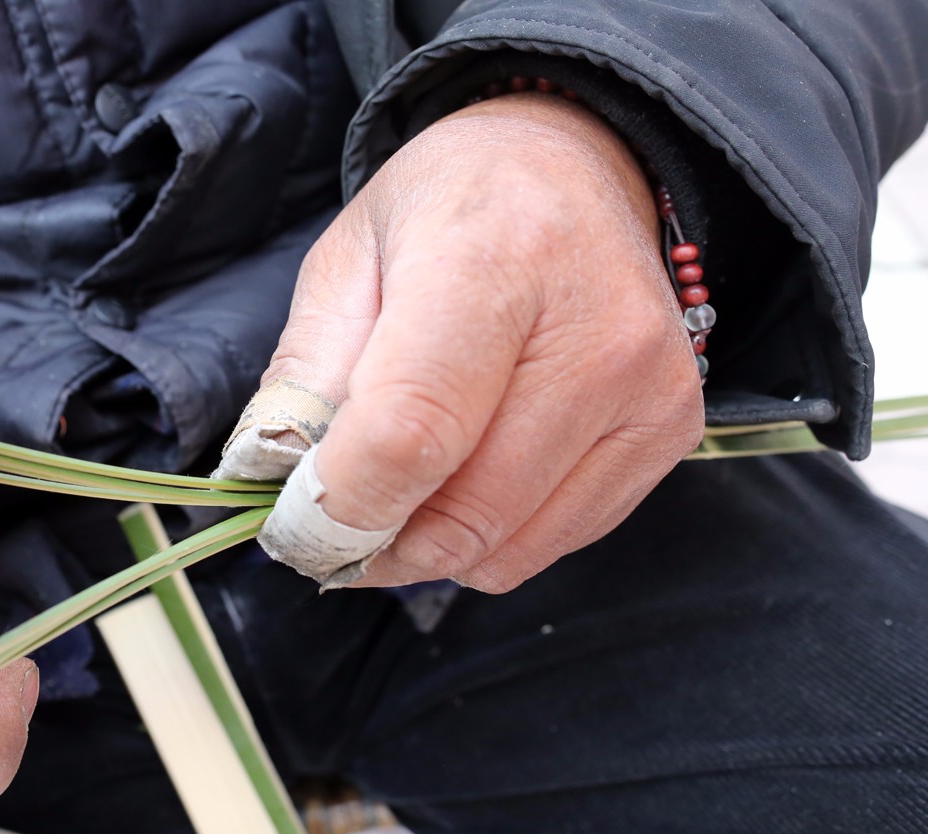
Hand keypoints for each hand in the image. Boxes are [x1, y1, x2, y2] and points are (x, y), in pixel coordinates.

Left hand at [219, 93, 703, 590]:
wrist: (576, 168)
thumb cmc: (449, 211)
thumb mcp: (348, 259)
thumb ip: (306, 374)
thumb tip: (278, 486)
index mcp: (497, 258)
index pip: (413, 431)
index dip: (342, 503)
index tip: (295, 524)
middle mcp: (596, 331)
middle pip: (465, 511)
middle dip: (376, 543)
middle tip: (330, 528)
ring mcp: (648, 390)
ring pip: (506, 548)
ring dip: (429, 552)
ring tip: (394, 499)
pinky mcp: (670, 434)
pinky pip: (551, 544)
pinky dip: (488, 539)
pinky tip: (464, 482)